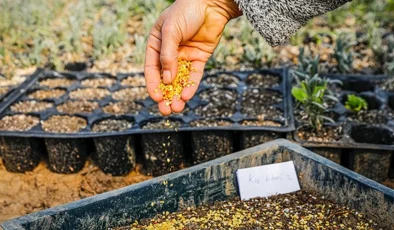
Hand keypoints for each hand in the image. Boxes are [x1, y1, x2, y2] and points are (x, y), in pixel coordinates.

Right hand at [144, 0, 240, 114]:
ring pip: (179, 80)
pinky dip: (191, 86)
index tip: (155, 98)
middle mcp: (169, 53)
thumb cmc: (185, 11)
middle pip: (165, 79)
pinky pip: (194, 76)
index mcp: (156, 45)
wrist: (210, 3)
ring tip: (177, 108)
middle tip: (166, 111)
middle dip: (165, 95)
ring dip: (177, 95)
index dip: (153, 85)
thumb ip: (168, 55)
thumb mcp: (171, 32)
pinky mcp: (199, 59)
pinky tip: (187, 96)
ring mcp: (184, 57)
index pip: (151, 69)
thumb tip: (167, 80)